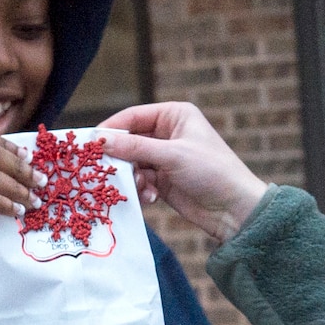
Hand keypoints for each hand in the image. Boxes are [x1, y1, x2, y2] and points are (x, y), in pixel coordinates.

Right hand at [98, 103, 268, 243]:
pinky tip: (151, 198)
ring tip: (141, 188)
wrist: (234, 209)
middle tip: (105, 171)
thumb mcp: (172, 155)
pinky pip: (140, 181)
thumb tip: (101, 141)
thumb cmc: (212, 171)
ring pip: (132, 164)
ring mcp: (165, 158)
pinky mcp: (163, 181)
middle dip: (120, 158)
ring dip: (132, 177)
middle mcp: (168, 133)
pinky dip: (141, 189)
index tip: (90, 143)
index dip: (111, 129)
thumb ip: (136, 148)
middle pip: (129, 141)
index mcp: (175, 115)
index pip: (133, 116)